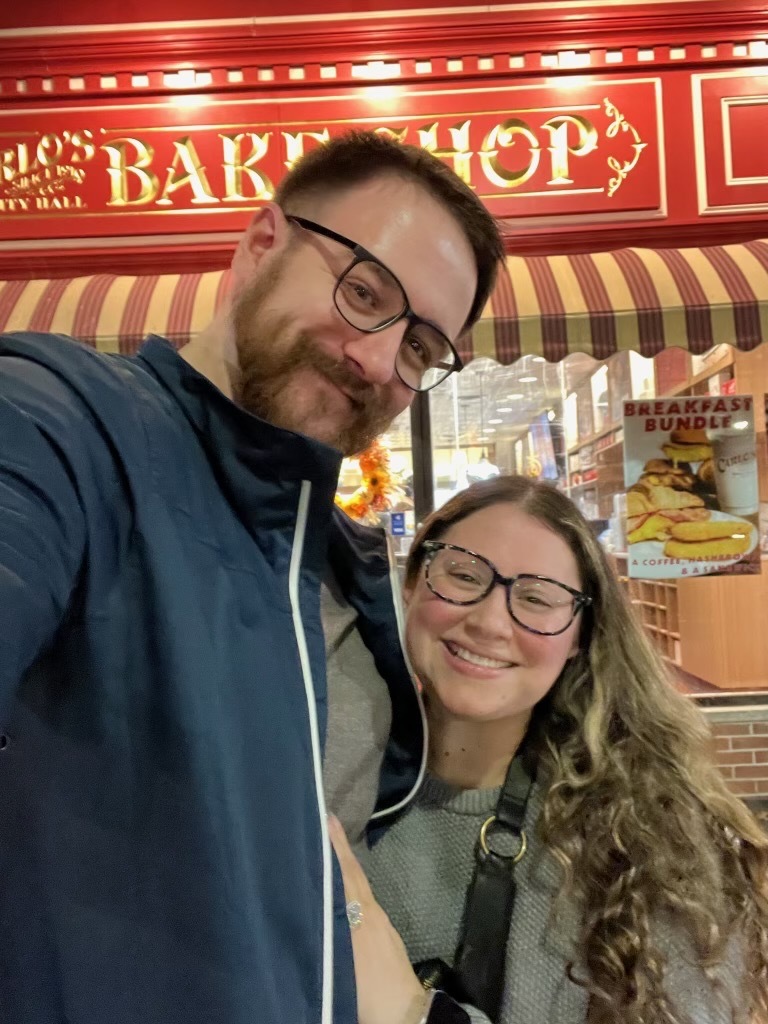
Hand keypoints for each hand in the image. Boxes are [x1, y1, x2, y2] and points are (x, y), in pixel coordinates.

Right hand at [328, 815, 428, 1023]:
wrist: (405, 1018)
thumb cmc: (369, 995)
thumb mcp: (341, 964)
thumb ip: (327, 934)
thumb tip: (309, 906)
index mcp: (361, 915)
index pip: (344, 873)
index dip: (333, 847)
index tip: (323, 819)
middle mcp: (371, 912)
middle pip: (352, 874)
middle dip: (338, 847)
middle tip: (324, 818)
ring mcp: (380, 923)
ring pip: (358, 886)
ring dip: (343, 864)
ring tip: (328, 844)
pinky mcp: (385, 936)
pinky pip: (364, 899)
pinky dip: (352, 885)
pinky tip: (343, 887)